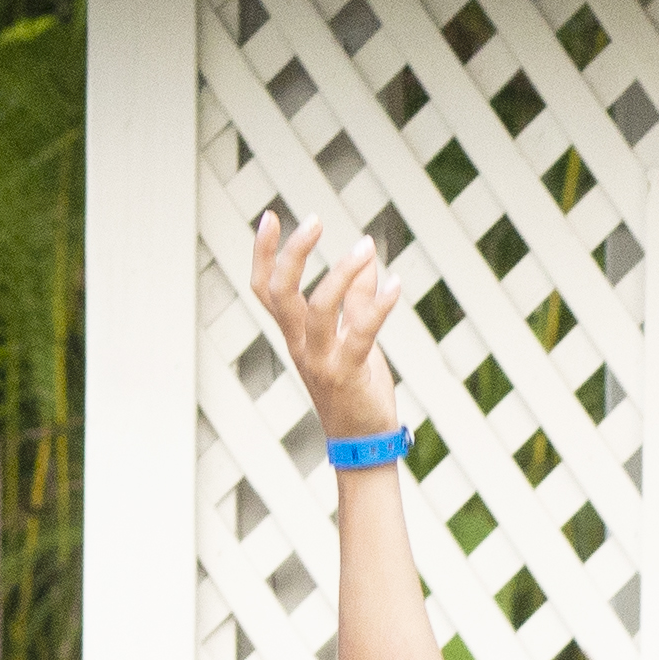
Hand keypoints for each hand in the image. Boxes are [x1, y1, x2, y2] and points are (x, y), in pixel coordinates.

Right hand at [247, 211, 407, 447]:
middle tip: (314, 221)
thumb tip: (366, 254)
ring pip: (317, 309)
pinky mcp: (349, 374)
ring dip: (340, 273)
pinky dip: (378, 306)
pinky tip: (395, 283)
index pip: (266, 289)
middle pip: (281, 294)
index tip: (270, 217)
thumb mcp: (355, 339)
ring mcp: (320, 361)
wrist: (362, 442)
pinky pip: (361, 333)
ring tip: (362, 246)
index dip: (263, 254)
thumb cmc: (357, 389)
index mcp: (295, 336)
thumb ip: (358, 299)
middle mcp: (300, 346)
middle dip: (292, 254)